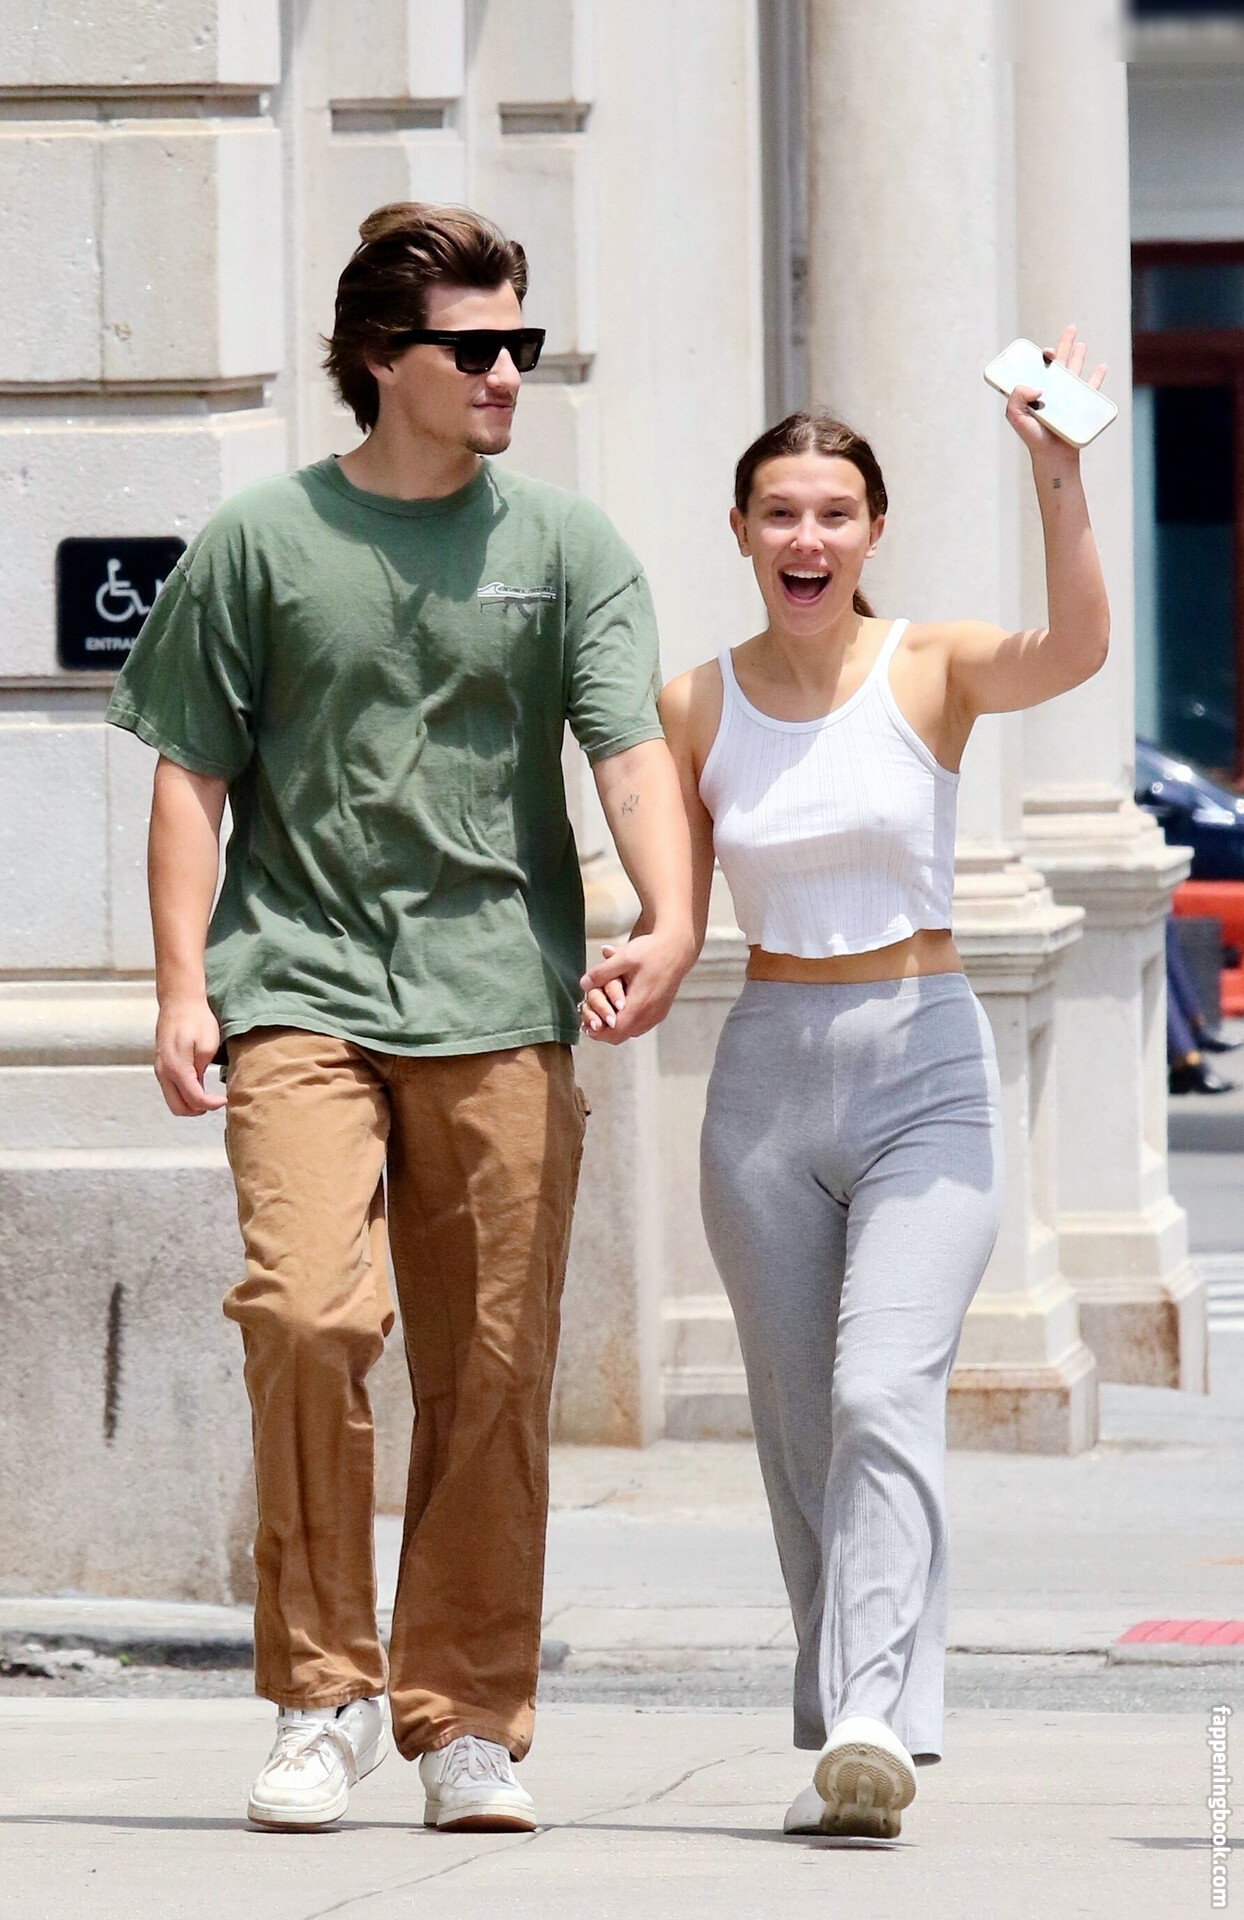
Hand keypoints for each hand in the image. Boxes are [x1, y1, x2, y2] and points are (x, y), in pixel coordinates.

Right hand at [154, 995, 226, 1114]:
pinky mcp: (161, 1065)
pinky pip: (170, 1089)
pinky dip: (184, 1094)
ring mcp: (159, 1069)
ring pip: (173, 1100)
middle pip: (179, 1108)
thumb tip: (201, 1089)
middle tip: (216, 1102)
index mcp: (176, 1068)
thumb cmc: (196, 1019)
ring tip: (209, 1096)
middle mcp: (163, 1072)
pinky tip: (199, 1086)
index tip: (225, 1099)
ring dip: (190, 1103)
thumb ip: (202, 1071)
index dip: (212, 1104)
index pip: (194, 1099)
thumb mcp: (208, 1046)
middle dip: (199, 1110)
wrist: (179, 1001)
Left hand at [579, 926, 694, 1043]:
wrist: (677, 948)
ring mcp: (656, 1015)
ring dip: (616, 1027)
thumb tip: (583, 984)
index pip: (614, 1032)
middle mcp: (649, 1015)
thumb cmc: (651, 951)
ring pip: (630, 1032)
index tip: (586, 1024)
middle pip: (621, 1036)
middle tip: (590, 1021)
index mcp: (640, 1005)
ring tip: (602, 1014)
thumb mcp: (623, 958)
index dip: (597, 1032)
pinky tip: (619, 1009)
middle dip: (604, 1031)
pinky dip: (627, 1022)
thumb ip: (601, 973)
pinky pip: (640, 1025)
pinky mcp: (660, 1012)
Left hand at [1005, 323, 1106, 459]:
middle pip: (1059, 363)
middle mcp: (1052, 392)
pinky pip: (1092, 388)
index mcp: (1035, 392)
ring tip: (1081, 343)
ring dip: (1079, 356)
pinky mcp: (1082, 406)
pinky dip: (1097, 376)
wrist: (1053, 456)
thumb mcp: (1015, 416)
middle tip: (1071, 328)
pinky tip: (1101, 366)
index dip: (1043, 356)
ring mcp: (1067, 398)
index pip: (1040, 368)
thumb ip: (1016, 397)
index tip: (1046, 352)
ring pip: (1075, 371)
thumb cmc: (1033, 438)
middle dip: (1064, 345)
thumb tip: (1038, 385)